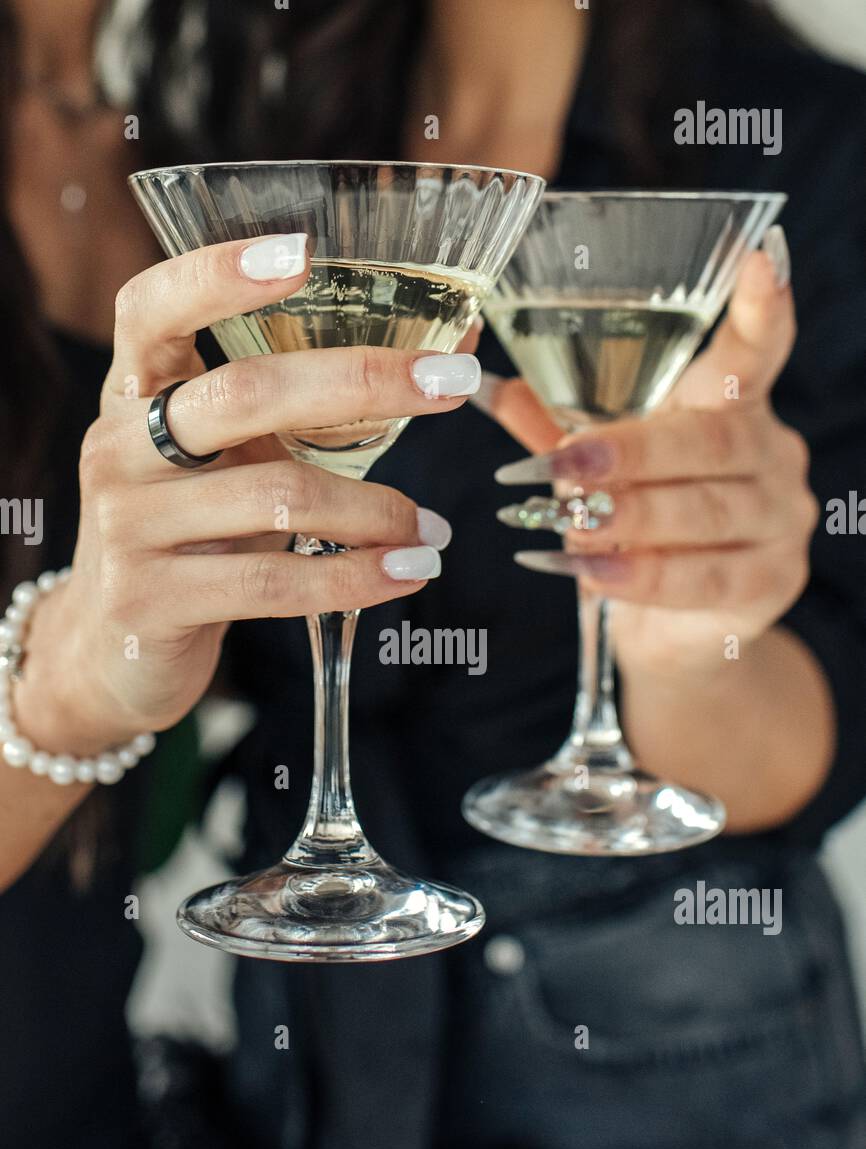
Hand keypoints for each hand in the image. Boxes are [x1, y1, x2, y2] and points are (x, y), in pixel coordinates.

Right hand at [16, 235, 478, 754]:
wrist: (115, 647)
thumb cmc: (193, 531)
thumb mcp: (231, 458)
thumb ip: (311, 409)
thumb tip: (454, 345)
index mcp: (134, 392)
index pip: (153, 308)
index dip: (218, 275)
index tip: (304, 254)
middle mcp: (118, 447)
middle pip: (242, 395)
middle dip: (362, 382)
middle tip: (451, 383)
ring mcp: (126, 525)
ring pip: (275, 497)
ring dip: (375, 510)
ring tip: (429, 530)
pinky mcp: (150, 600)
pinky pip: (272, 582)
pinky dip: (354, 577)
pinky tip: (405, 573)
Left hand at [488, 235, 816, 679]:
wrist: (679, 631)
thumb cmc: (641, 532)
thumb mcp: (601, 472)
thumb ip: (558, 426)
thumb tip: (486, 384)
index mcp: (733, 407)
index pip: (756, 350)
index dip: (761, 307)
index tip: (757, 259)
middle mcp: (772, 454)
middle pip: (709, 443)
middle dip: (632, 452)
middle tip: (564, 465)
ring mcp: (780, 520)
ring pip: (704, 512)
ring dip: (630, 518)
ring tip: (569, 524)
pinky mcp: (770, 582)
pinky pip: (702, 577)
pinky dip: (641, 576)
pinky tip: (591, 574)